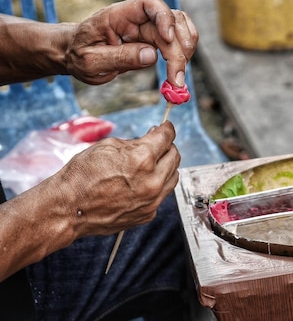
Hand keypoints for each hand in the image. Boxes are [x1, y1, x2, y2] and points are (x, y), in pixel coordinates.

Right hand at [52, 121, 179, 236]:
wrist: (68, 209)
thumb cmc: (82, 176)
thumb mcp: (107, 146)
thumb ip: (135, 142)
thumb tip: (153, 138)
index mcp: (142, 159)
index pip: (167, 137)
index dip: (167, 129)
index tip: (166, 128)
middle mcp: (152, 181)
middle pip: (175, 156)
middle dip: (168, 147)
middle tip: (159, 144)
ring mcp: (152, 200)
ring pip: (173, 176)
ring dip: (166, 167)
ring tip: (151, 164)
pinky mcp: (148, 213)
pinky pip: (161, 194)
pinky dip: (156, 186)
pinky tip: (141, 183)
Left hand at [67, 0, 197, 86]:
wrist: (74, 55)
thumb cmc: (78, 55)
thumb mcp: (90, 62)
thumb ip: (119, 57)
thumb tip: (152, 55)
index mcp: (118, 15)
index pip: (148, 2)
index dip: (164, 17)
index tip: (168, 40)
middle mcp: (137, 17)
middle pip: (171, 22)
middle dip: (178, 50)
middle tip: (176, 79)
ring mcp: (148, 27)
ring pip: (181, 28)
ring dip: (186, 51)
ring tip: (177, 77)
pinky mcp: (155, 40)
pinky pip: (178, 41)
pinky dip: (184, 55)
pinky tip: (177, 73)